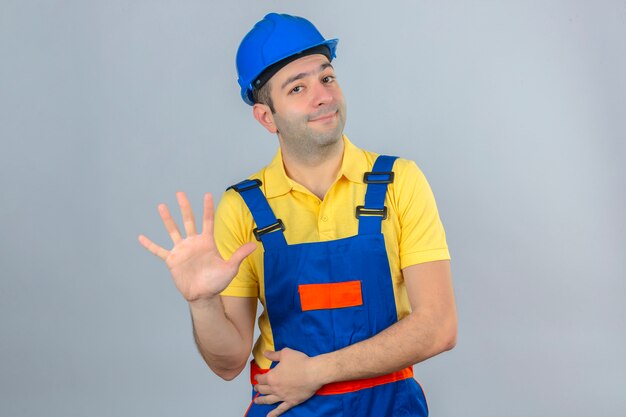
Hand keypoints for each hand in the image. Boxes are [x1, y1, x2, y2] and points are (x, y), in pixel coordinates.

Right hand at [138, 192, 255, 303]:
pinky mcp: (172, 260)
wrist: (204, 296)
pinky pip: (158, 250)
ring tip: (161, 206)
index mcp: (207, 242)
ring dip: (167, 219)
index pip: (207, 221)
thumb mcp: (230, 268)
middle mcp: (193, 243)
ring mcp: (181, 250)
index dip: (207, 208)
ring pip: (173, 231)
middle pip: (188, 220)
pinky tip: (140, 237)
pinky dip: (149, 244)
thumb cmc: (218, 282)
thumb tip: (254, 244)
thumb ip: (239, 255)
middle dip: (185, 207)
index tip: (207, 194)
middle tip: (180, 193)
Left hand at [253, 348, 323, 416]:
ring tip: (257, 401)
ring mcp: (283, 396)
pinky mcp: (291, 402)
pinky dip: (274, 414)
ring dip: (261, 401)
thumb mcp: (285, 353)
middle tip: (256, 388)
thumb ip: (274, 355)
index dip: (258, 378)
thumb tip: (265, 353)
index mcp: (272, 377)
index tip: (256, 377)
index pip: (261, 378)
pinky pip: (281, 409)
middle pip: (263, 390)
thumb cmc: (300, 362)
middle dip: (258, 388)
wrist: (313, 373)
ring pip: (269, 400)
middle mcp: (275, 388)